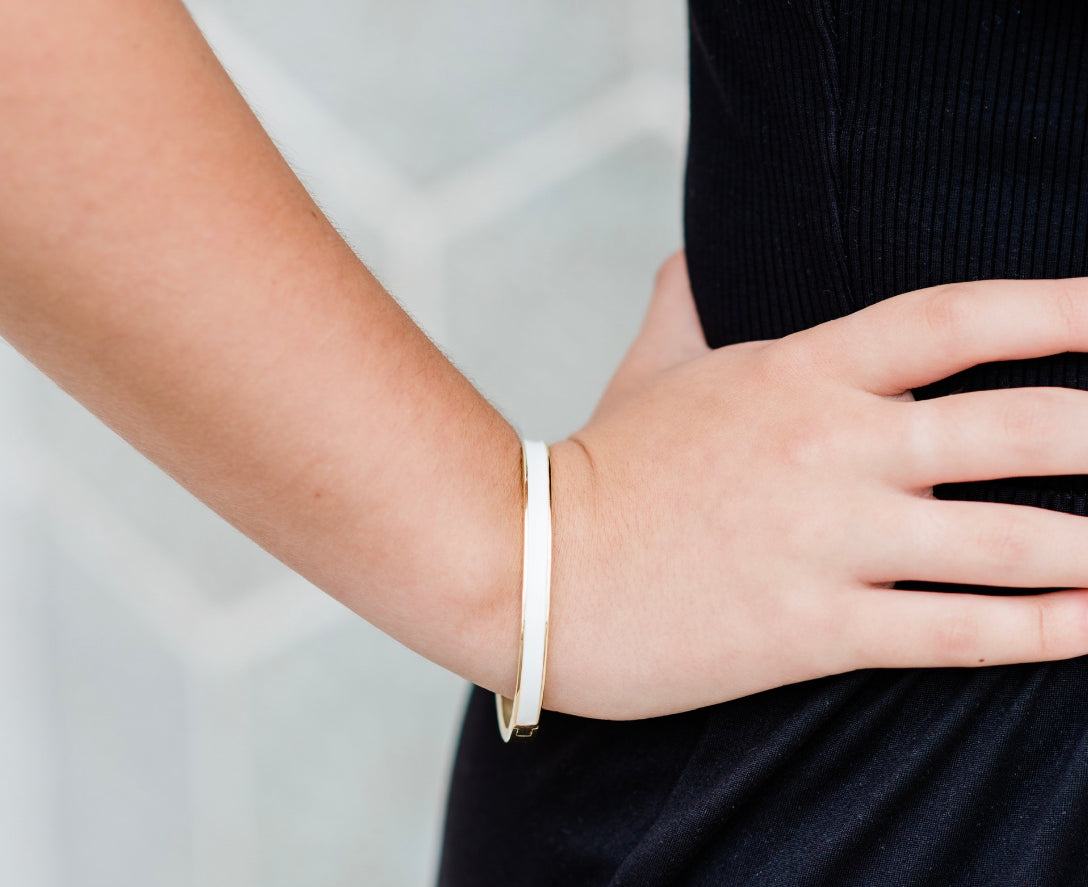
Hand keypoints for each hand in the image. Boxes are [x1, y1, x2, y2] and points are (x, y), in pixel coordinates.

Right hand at [545, 251, 1087, 718]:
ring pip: (1011, 538)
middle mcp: (831, 447)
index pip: (952, 318)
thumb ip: (684, 303)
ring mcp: (829, 539)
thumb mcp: (649, 370)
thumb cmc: (599, 466)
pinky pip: (957, 632)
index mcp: (797, 373)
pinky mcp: (815, 628)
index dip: (1056, 306)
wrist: (533, 566)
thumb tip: (690, 256)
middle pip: (1020, 425)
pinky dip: (1041, 631)